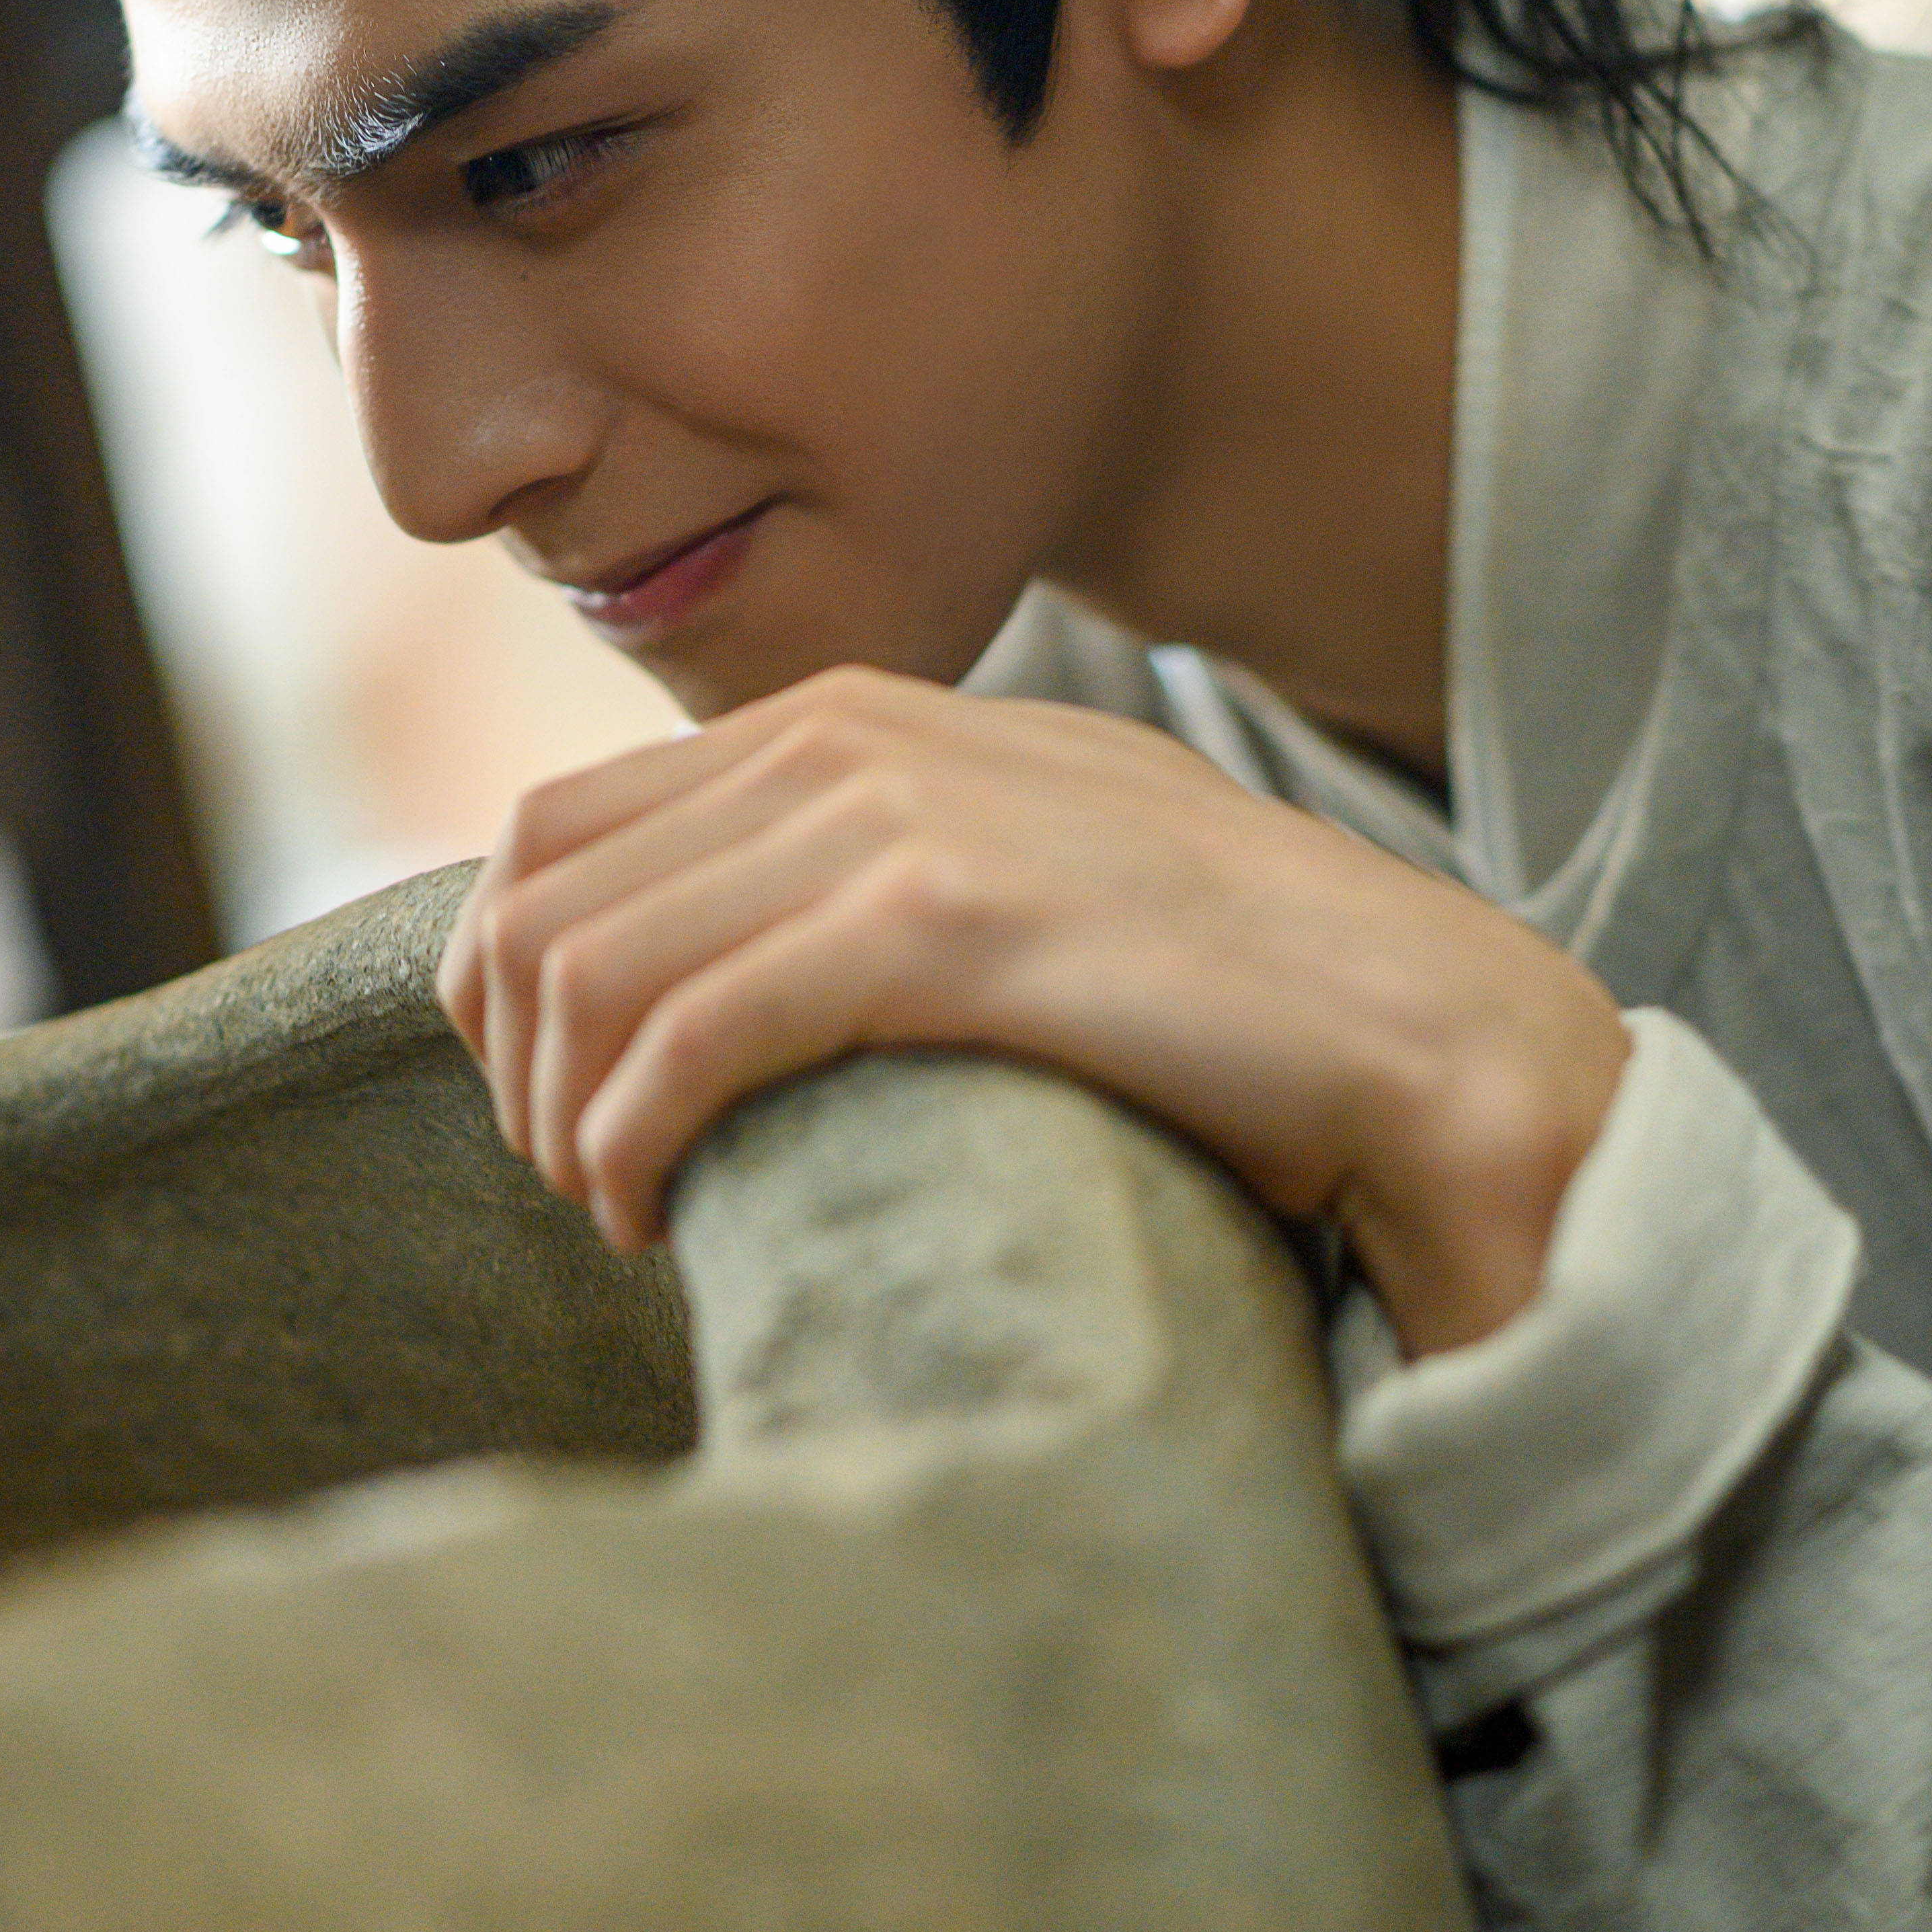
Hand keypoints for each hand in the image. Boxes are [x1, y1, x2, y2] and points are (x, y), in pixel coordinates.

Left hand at [437, 667, 1629, 1356]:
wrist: (1420, 1029)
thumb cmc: (1212, 995)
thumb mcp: (1008, 873)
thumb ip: (857, 872)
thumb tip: (692, 965)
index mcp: (853, 718)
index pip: (559, 826)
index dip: (511, 983)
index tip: (563, 1107)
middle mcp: (852, 739)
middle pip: (539, 894)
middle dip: (517, 1060)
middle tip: (584, 1182)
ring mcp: (899, 819)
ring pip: (590, 970)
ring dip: (564, 1119)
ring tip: (623, 1210)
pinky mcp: (943, 924)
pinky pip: (684, 1034)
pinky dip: (631, 1139)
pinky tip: (661, 1213)